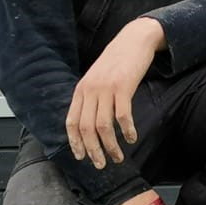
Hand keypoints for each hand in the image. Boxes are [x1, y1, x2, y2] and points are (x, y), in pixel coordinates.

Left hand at [66, 18, 164, 168]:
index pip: (71, 122)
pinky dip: (127, 130)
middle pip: (86, 128)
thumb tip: (89, 122)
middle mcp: (90, 90)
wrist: (133, 40)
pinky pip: (123, 115)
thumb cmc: (117, 61)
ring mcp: (106, 89)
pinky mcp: (123, 87)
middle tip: (101, 164)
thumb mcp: (97, 78)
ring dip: (110, 146)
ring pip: (103, 126)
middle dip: (93, 150)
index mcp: (81, 90)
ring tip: (118, 157)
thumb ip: (91, 96)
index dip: (75, 142)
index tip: (82, 157)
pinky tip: (132, 138)